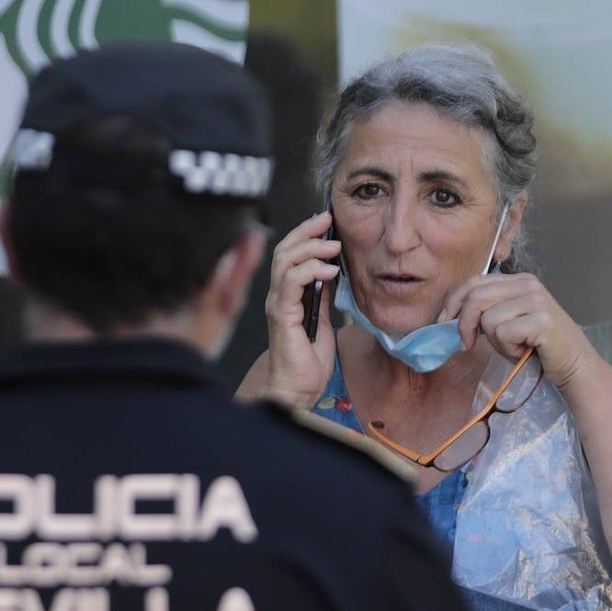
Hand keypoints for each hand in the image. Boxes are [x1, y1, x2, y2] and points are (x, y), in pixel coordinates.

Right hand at [262, 211, 341, 405]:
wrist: (299, 389)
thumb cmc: (308, 362)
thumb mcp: (323, 319)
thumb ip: (322, 295)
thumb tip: (331, 270)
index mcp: (286, 295)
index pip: (290, 253)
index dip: (305, 233)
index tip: (327, 221)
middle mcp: (277, 295)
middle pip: (284, 249)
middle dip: (306, 230)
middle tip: (328, 219)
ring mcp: (277, 304)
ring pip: (285, 261)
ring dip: (312, 248)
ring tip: (334, 246)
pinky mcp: (281, 315)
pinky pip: (291, 283)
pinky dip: (311, 270)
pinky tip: (331, 271)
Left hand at [437, 271, 597, 388]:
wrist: (573, 365)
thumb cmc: (535, 347)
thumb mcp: (506, 321)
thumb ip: (484, 311)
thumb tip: (447, 317)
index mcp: (518, 280)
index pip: (474, 281)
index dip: (453, 302)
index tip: (445, 323)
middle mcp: (528, 284)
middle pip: (475, 297)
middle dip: (464, 325)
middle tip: (467, 345)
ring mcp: (537, 300)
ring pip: (487, 319)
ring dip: (494, 342)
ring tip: (513, 347)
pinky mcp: (541, 320)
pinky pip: (502, 333)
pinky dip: (507, 349)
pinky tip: (523, 352)